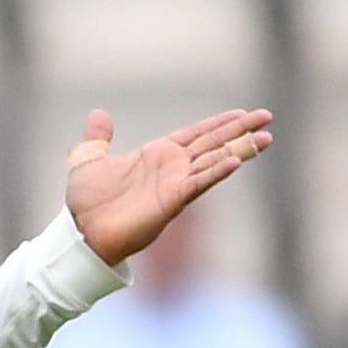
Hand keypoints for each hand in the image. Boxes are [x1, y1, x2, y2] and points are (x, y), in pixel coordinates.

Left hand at [63, 106, 271, 266]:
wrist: (81, 233)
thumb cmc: (86, 204)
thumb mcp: (88, 162)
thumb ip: (96, 139)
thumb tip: (98, 114)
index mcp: (157, 155)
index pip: (195, 134)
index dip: (218, 123)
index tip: (242, 113)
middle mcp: (172, 167)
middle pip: (213, 143)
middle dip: (239, 130)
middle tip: (267, 117)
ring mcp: (175, 184)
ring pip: (214, 160)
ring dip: (240, 148)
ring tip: (266, 138)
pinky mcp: (172, 200)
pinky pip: (199, 182)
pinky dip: (216, 171)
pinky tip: (236, 161)